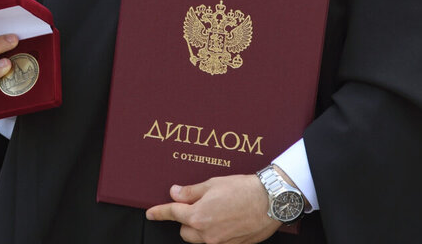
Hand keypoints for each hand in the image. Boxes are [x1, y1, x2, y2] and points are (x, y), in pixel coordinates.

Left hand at [146, 175, 279, 243]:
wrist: (270, 201)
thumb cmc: (243, 189)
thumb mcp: (212, 184)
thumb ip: (190, 191)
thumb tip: (174, 193)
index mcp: (198, 215)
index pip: (172, 213)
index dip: (159, 212)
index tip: (150, 213)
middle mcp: (207, 233)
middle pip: (184, 231)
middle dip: (186, 220)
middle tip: (197, 206)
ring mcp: (220, 242)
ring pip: (199, 239)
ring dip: (200, 228)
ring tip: (214, 212)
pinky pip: (216, 242)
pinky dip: (216, 233)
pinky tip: (226, 220)